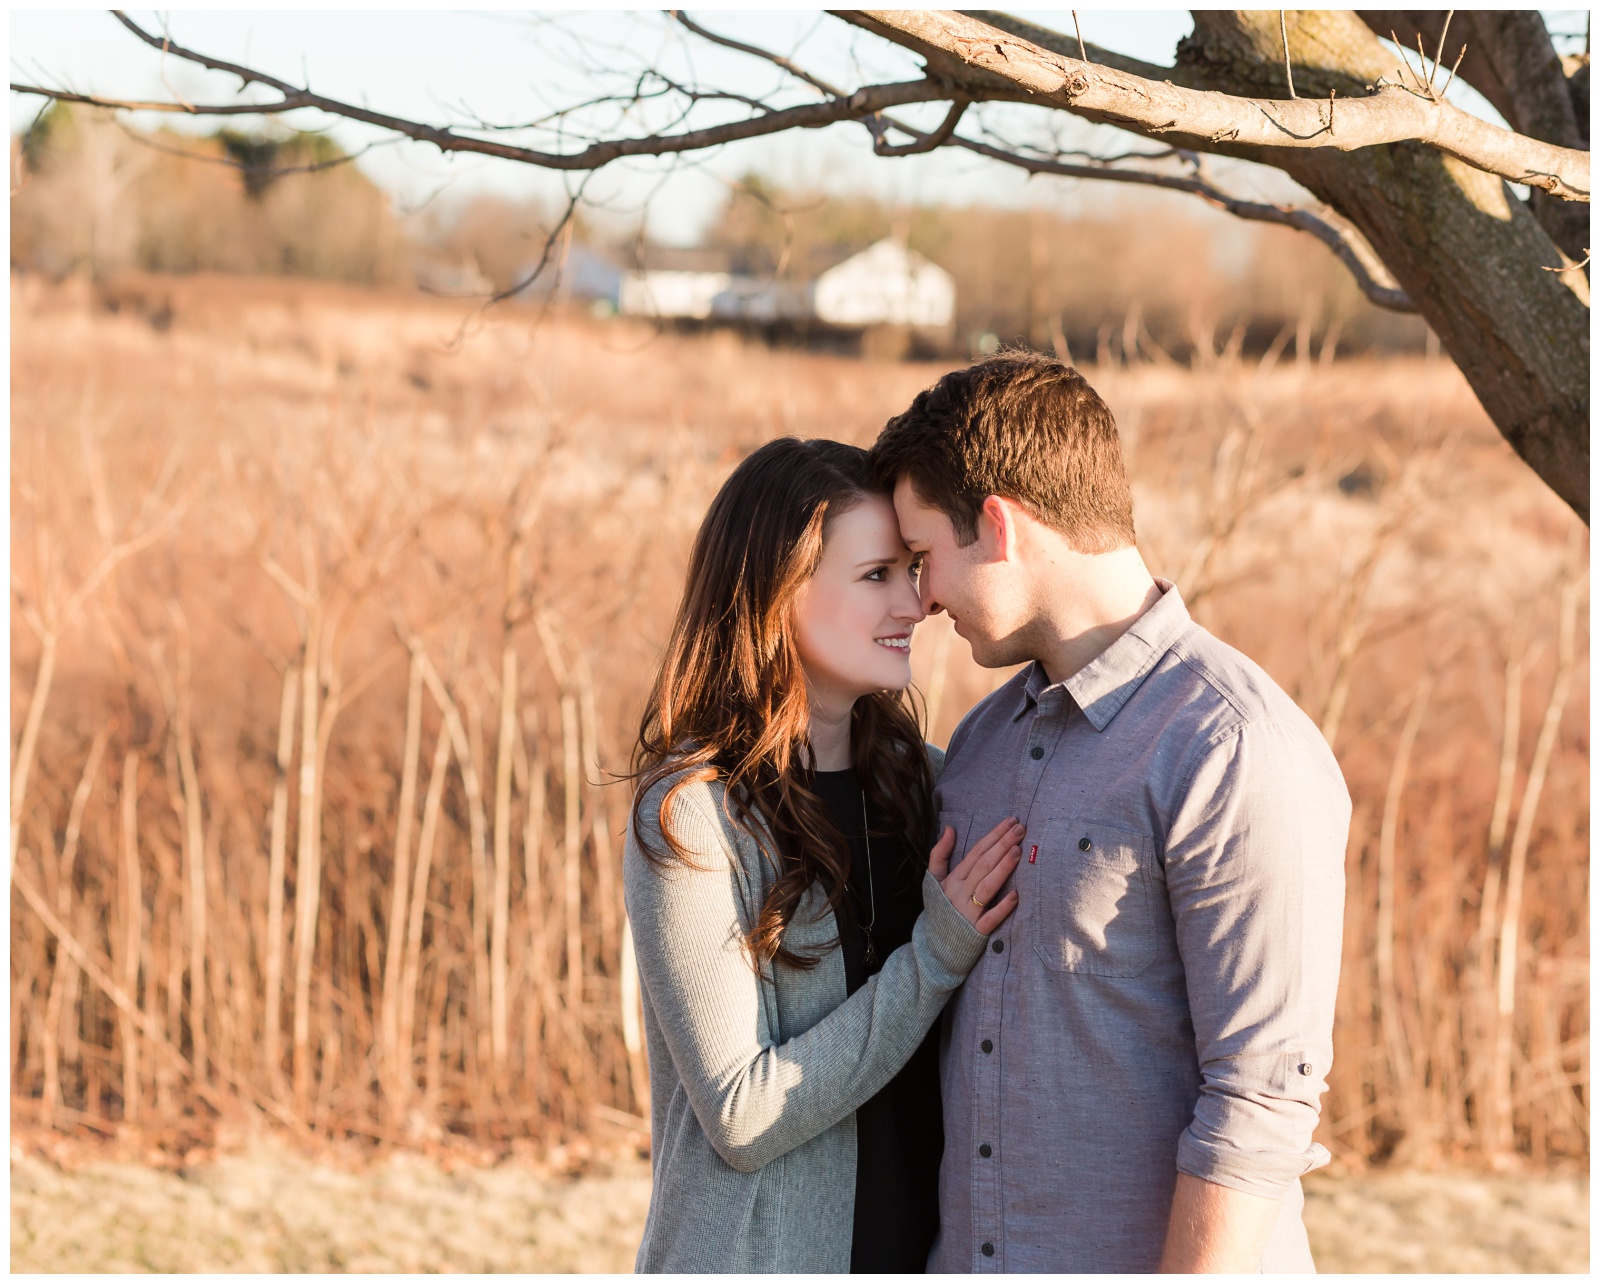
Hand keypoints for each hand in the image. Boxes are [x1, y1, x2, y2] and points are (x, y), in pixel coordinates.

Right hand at [929, 817, 1022, 933]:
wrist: (934, 947)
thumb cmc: (940, 909)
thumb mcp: (933, 881)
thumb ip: (939, 854)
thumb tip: (949, 829)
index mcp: (953, 879)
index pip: (976, 852)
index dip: (993, 836)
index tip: (1010, 821)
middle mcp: (960, 893)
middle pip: (984, 864)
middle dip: (1002, 845)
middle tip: (1021, 829)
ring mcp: (968, 912)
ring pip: (987, 886)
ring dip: (1003, 868)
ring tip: (1018, 851)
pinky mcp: (977, 932)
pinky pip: (991, 918)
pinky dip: (1002, 907)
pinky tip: (1016, 895)